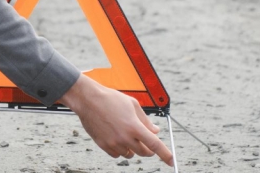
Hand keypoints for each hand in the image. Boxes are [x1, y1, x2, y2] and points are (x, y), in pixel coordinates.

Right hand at [59, 75, 173, 166]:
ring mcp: (113, 143)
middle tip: (146, 141)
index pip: (154, 144)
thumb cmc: (111, 99)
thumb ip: (146, 120)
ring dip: (133, 148)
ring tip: (127, 135)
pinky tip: (118, 138)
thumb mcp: (132, 105)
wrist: (88, 100)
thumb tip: (155, 131)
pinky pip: (117, 155)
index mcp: (134, 126)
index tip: (171, 160)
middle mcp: (125, 137)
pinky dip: (121, 150)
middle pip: (144, 152)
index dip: (165, 154)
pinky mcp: (103, 146)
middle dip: (148, 149)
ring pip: (130, 154)